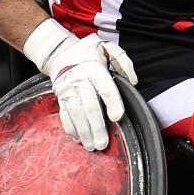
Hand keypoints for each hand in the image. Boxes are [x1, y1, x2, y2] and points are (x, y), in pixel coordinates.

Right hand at [24, 20, 137, 150]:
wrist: (60, 52)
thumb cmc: (88, 53)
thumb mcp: (108, 48)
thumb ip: (123, 62)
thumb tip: (133, 80)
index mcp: (95, 69)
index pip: (105, 88)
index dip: (112, 102)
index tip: (117, 117)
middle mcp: (80, 81)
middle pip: (89, 106)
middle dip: (96, 127)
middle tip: (103, 144)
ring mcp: (68, 91)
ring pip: (76, 114)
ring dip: (84, 132)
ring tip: (91, 146)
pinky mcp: (61, 98)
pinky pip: (65, 115)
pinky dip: (71, 128)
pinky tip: (78, 139)